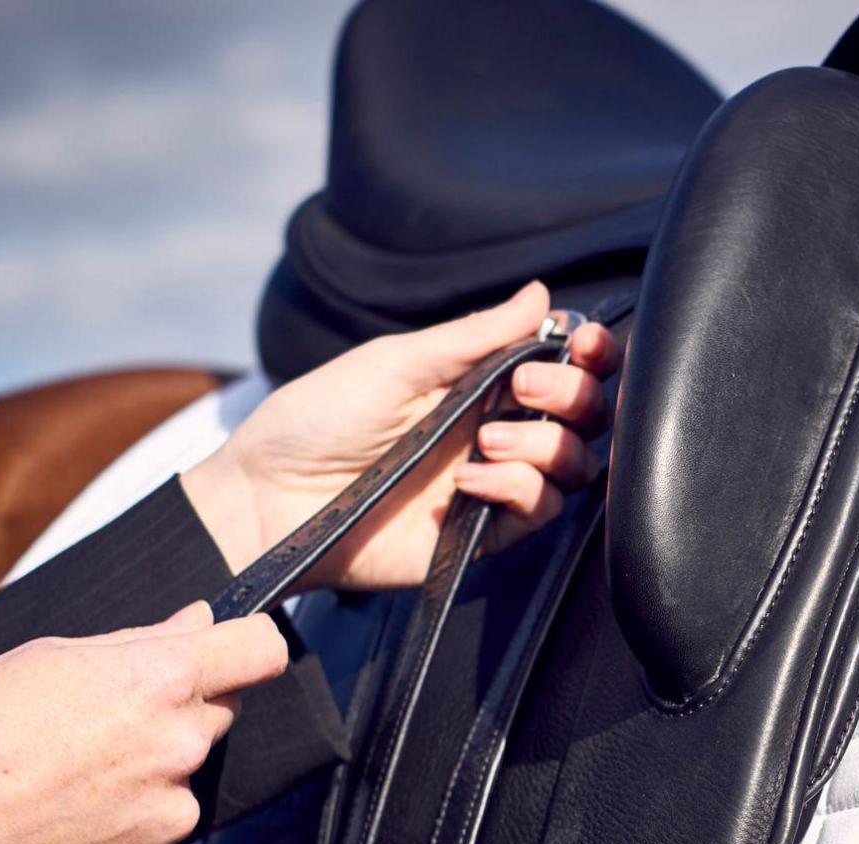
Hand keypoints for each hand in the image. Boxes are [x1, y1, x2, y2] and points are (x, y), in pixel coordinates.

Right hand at [0, 603, 287, 843]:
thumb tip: (199, 621)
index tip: (227, 649)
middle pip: (214, 713)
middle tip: (99, 721)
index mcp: (160, 681)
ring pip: (181, 778)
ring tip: (67, 778)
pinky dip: (123, 825)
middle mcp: (179, 747)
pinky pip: (155, 833)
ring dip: (146, 774)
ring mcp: (168, 813)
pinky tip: (67, 819)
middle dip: (174, 710)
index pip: (259, 650)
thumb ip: (139, 641)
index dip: (245, 644)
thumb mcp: (45, 657)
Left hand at [181, 281, 616, 591]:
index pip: (562, 368)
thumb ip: (476, 334)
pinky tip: (472, 481)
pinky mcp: (481, 536)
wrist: (269, 499)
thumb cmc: (317, 420)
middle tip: (526, 387)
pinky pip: (539, 513)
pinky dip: (519, 490)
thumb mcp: (397, 361)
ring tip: (487, 440)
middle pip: (584, 416)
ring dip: (546, 445)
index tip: (583, 344)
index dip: (589, 357)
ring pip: (574, 466)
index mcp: (479, 383)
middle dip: (574, 395)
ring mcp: (492, 484)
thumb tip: (542, 294)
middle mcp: (495, 430)